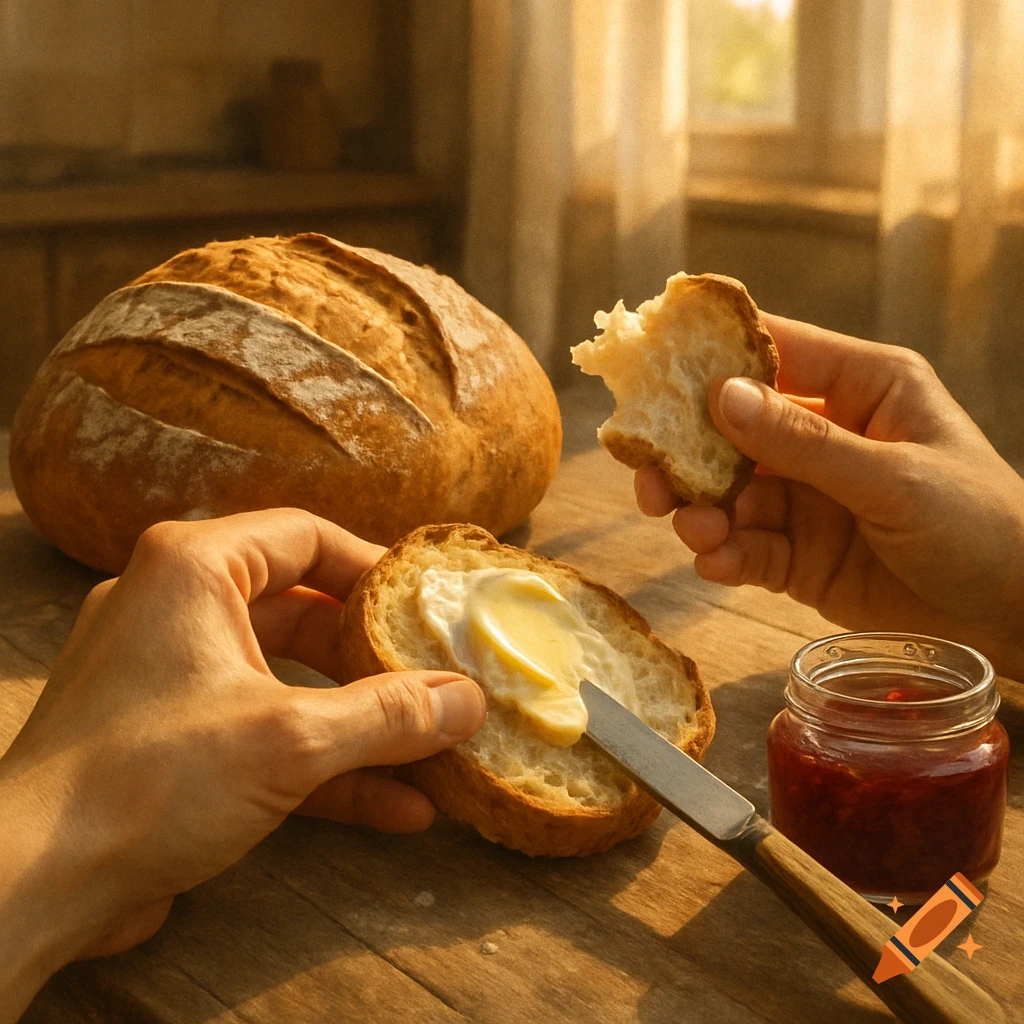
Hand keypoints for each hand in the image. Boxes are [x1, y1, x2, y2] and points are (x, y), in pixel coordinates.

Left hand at [0, 509, 484, 1020]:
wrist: (29, 885)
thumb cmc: (143, 782)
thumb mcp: (289, 740)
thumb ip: (387, 715)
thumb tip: (467, 698)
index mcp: (193, 568)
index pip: (306, 536)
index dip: (376, 569)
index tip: (428, 606)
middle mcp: (176, 608)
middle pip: (304, 613)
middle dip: (376, 660)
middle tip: (438, 680)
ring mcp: (171, 678)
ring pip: (289, 682)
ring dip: (360, 722)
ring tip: (432, 751)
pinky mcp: (171, 740)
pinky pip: (264, 734)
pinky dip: (324, 764)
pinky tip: (394, 806)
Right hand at [635, 313, 1023, 678]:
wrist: (1012, 616)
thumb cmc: (981, 525)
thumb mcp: (894, 478)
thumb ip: (804, 442)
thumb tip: (720, 396)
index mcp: (860, 388)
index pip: (773, 351)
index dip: (710, 355)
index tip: (651, 364)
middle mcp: (824, 434)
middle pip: (731, 430)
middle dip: (687, 454)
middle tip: (651, 479)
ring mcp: (807, 496)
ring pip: (728, 492)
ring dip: (701, 510)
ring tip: (696, 531)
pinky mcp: (798, 554)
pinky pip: (744, 546)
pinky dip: (723, 554)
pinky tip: (717, 563)